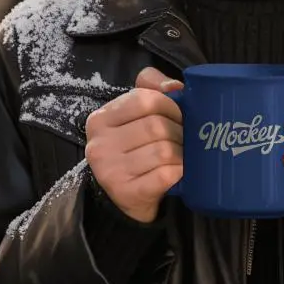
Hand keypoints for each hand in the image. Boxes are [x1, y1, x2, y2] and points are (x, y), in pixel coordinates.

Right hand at [85, 67, 183, 223]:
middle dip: (179, 132)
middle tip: (184, 138)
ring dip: (181, 153)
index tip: (178, 116)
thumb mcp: (137, 113)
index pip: (144, 99)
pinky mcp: (126, 193)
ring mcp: (110, 171)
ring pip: (164, 151)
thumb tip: (174, 87)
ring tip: (181, 155)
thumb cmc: (135, 147)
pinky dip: (178, 171)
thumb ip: (153, 88)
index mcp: (101, 118)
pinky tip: (178, 171)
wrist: (126, 196)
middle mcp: (99, 144)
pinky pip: (164, 175)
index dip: (170, 105)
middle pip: (156, 126)